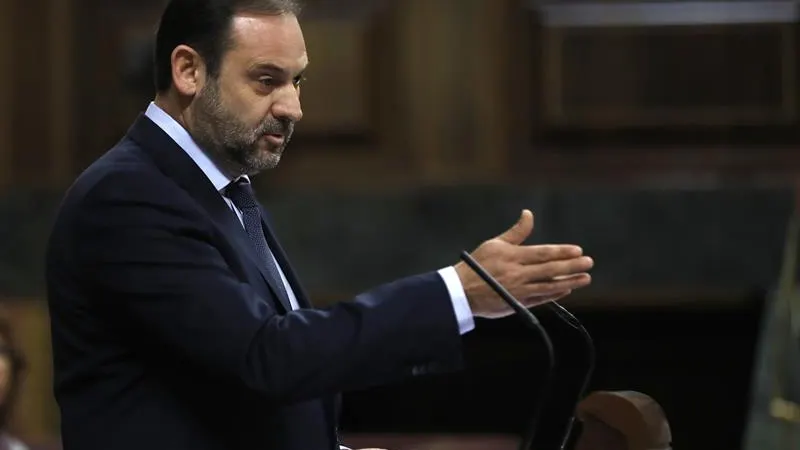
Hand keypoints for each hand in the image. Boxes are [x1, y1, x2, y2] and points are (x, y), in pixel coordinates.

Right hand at [454, 209, 592, 317]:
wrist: (461, 292)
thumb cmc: (477, 265)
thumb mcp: (495, 244)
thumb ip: (516, 232)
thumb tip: (528, 213)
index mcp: (512, 256)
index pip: (543, 253)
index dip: (562, 252)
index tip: (578, 250)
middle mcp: (517, 273)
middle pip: (550, 269)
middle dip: (572, 266)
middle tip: (589, 262)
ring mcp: (518, 290)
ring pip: (549, 286)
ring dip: (570, 282)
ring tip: (585, 278)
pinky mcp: (517, 304)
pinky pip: (540, 299)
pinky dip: (554, 295)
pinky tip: (566, 290)